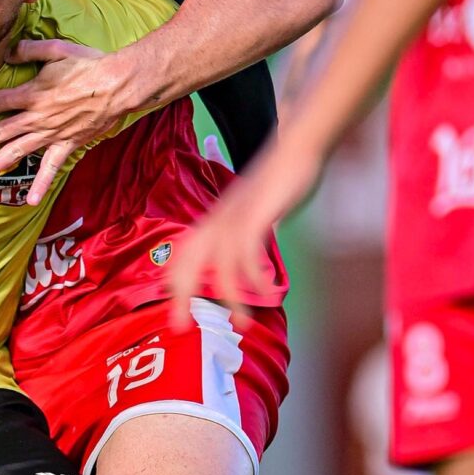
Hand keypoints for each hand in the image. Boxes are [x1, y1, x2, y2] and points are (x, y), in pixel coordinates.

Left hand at [0, 38, 126, 208]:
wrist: (120, 85)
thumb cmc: (90, 64)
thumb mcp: (57, 49)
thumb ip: (29, 50)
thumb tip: (7, 52)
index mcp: (31, 93)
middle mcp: (36, 117)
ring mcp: (51, 133)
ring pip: (16, 153)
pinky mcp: (67, 144)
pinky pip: (51, 167)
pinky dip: (42, 184)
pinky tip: (30, 201)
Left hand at [163, 124, 326, 326]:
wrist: (298, 147)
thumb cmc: (282, 178)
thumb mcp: (261, 213)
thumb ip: (257, 233)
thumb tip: (260, 254)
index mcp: (216, 219)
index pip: (184, 254)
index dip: (175, 282)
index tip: (176, 311)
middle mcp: (219, 219)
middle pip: (188, 261)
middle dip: (181, 295)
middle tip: (180, 327)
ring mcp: (237, 217)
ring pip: (221, 264)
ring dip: (230, 296)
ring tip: (243, 323)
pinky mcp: (257, 215)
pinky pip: (247, 251)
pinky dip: (255, 276)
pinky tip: (266, 293)